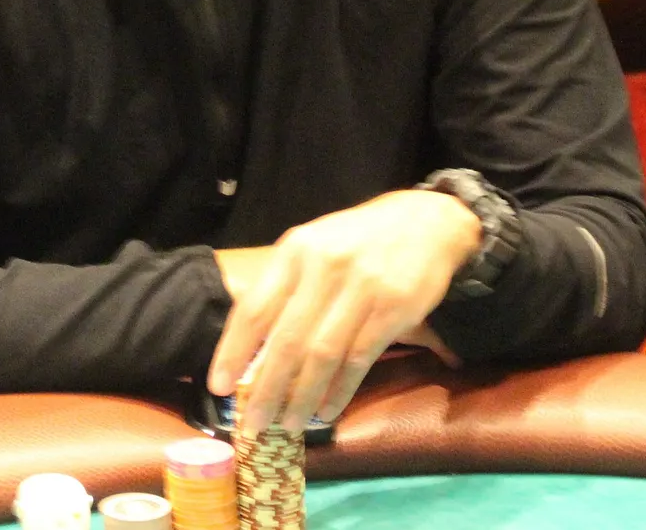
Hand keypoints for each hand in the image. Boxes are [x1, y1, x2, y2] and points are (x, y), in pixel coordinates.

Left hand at [207, 190, 478, 433]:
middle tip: (253, 424)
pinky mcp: (394, 309)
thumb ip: (284, 288)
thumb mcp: (313, 247)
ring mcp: (362, 288)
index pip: (255, 307)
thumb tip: (250, 350)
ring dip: (302, 397)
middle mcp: (325, 267)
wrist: (426, 221)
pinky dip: (340, 391)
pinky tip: (326, 411)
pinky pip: (359, 359)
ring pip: (323, 355)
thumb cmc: (357, 240)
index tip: (219, 386)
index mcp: (296, 250)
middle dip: (266, 389)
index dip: (233, 351)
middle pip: (287, 340)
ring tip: (288, 424)